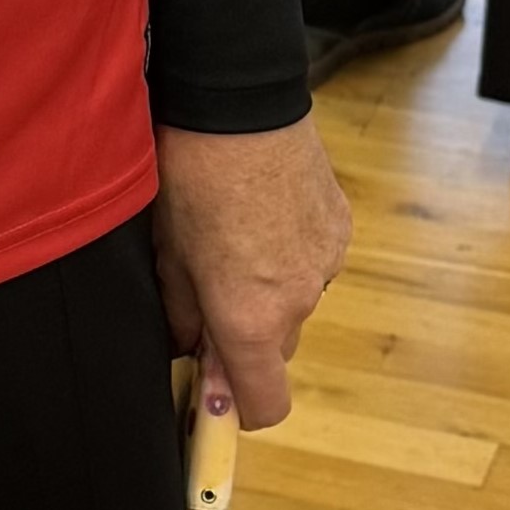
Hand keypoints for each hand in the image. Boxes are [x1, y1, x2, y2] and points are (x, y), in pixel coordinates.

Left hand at [151, 119, 352, 432]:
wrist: (239, 103)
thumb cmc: (191, 177)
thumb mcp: (168, 252)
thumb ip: (182, 314)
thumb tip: (188, 345)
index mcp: (249, 319)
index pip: (265, 406)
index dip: (238, 406)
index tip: (212, 387)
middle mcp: (298, 302)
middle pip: (276, 351)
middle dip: (246, 339)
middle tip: (209, 293)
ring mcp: (326, 264)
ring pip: (295, 304)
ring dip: (269, 293)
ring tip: (235, 239)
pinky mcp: (341, 228)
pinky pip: (313, 263)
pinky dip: (290, 256)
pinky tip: (262, 214)